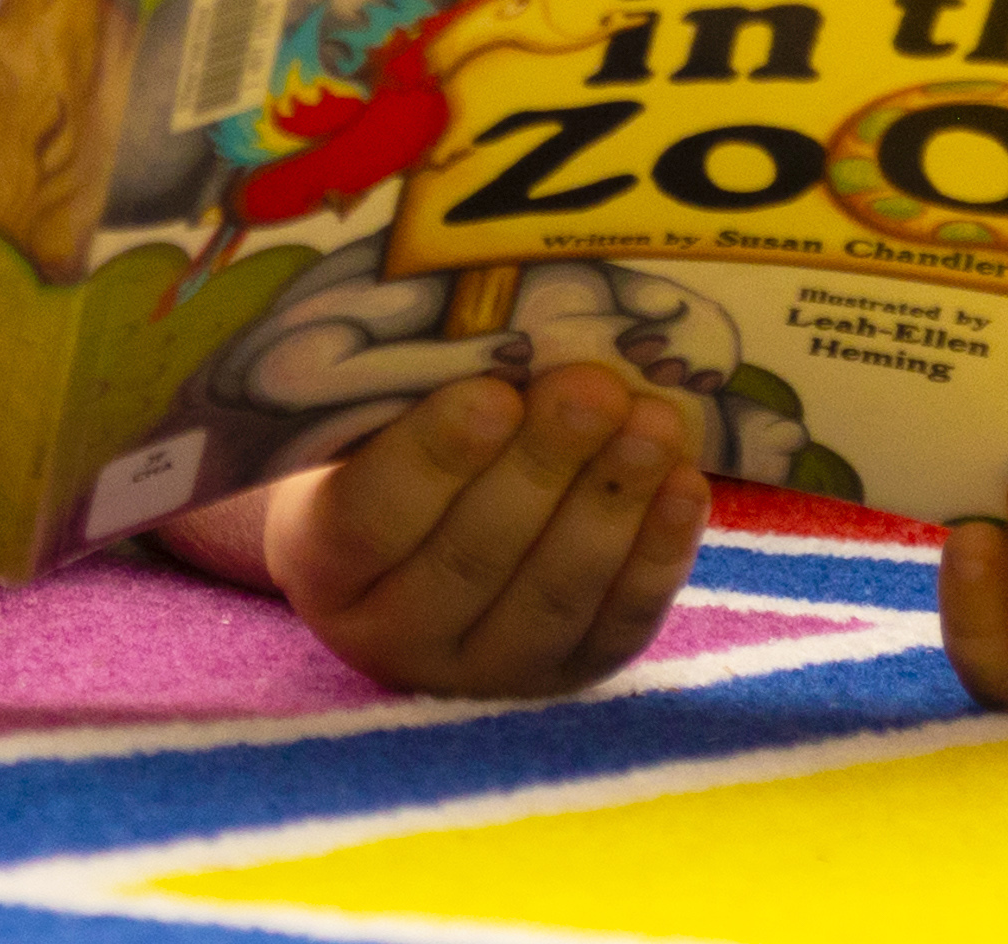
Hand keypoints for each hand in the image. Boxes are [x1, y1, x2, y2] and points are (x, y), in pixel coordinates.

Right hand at [264, 364, 711, 697]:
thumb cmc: (383, 451)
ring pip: (552, 599)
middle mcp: (392, 637)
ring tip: (653, 423)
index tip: (496, 393)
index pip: (370, 520)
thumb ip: (410, 392)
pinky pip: (616, 626)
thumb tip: (508, 328)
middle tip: (593, 387)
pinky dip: (658, 556)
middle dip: (544, 467)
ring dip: (611, 504)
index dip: (434, 458)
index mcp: (322, 565)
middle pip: (472, 560)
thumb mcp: (366, 421)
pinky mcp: (563, 679)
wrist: (410, 546)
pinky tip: (685, 485)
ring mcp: (482, 672)